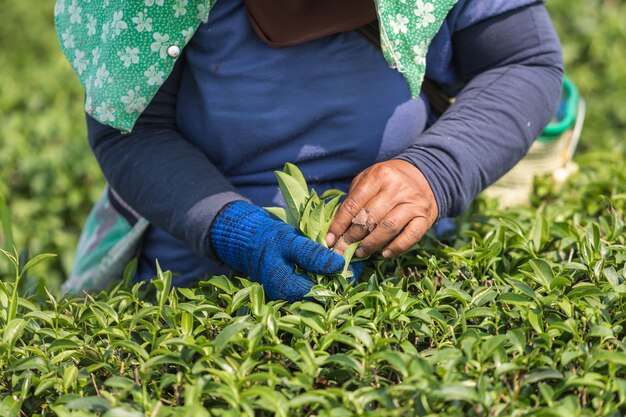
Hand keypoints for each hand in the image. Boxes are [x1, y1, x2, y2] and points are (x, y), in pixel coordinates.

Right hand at [210, 201, 350, 301]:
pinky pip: (314, 288)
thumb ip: (313, 254)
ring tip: (345, 264)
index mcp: (286, 288)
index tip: (352, 264)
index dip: (340, 280)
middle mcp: (289, 299)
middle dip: (339, 281)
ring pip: (320, 293)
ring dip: (333, 280)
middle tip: (353, 264)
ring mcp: (290, 297)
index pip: (323, 292)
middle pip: (323, 296)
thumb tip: (340, 265)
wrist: (250, 241)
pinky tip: (332, 266)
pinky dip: (325, 278)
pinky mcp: (293, 291)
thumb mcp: (290, 241)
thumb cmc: (269, 239)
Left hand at [326, 160, 437, 258]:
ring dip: (371, 244)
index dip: (339, 224)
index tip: (329, 240)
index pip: (354, 203)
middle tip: (341, 250)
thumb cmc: (389, 182)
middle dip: (352, 237)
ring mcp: (413, 203)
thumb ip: (354, 199)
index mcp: (379, 175)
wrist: (426, 177)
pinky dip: (396, 248)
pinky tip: (384, 254)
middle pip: (369, 217)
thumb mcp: (369, 179)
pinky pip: (410, 236)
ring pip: (388, 227)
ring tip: (360, 253)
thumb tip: (338, 229)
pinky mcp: (425, 217)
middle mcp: (397, 188)